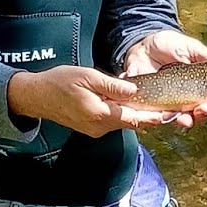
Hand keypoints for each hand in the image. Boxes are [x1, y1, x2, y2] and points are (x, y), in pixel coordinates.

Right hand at [7, 66, 166, 137]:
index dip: (152, 116)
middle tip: (168, 108)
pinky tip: (127, 104)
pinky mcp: (91, 128)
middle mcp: (100, 126)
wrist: (37, 96)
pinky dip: (122, 114)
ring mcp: (95, 129)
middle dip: (147, 115)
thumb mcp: (88, 77)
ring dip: (134, 114)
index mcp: (101, 114)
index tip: (168, 114)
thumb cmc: (60, 82)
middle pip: (130, 122)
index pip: (133, 119)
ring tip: (151, 103)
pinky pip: (112, 121)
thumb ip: (112, 86)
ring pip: (122, 122)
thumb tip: (134, 89)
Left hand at [120, 30, 206, 128]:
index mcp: (206, 84)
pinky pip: (169, 119)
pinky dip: (177, 120)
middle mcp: (195, 98)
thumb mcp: (192, 48)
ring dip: (202, 116)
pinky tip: (182, 117)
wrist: (141, 45)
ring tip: (205, 108)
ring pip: (195, 119)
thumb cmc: (169, 45)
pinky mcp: (159, 108)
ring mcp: (177, 105)